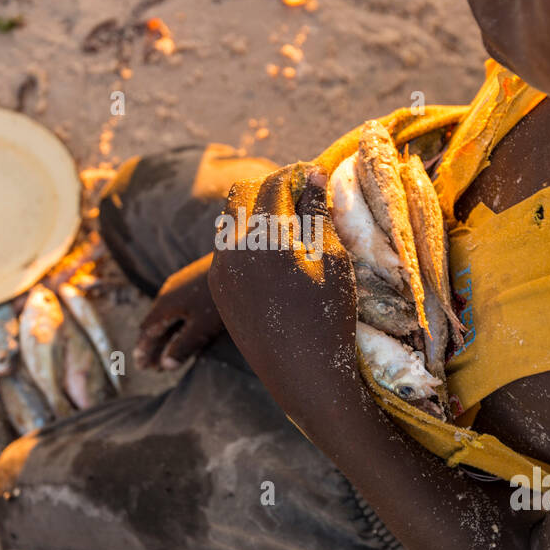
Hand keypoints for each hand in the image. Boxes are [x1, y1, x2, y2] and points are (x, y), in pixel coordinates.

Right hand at [134, 253, 222, 369]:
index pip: (147, 331)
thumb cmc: (217, 297)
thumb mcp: (201, 327)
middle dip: (154, 346)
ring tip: (167, 351)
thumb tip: (165, 365)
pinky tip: (183, 329)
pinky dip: (176, 324)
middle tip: (152, 366)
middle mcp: (168, 294)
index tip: (142, 366)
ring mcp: (181, 286)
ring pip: (168, 316)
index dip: (144, 350)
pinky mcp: (194, 283)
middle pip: (156, 324)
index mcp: (165, 305)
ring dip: (165, 335)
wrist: (235, 260)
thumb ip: (182, 346)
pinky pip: (178, 308)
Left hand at [209, 162, 363, 423]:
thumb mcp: (331, 260)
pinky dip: (247, 239)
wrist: (303, 375)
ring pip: (230, 221)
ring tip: (288, 224)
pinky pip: (227, 248)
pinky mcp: (218, 288)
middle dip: (270, 188)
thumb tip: (312, 174)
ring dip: (256, 212)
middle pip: (242, 195)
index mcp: (264, 238)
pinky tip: (273, 252)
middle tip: (299, 196)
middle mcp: (232, 249)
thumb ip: (316, 213)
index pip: (274, 185)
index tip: (314, 174)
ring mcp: (219, 270)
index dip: (296, 174)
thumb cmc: (328, 317)